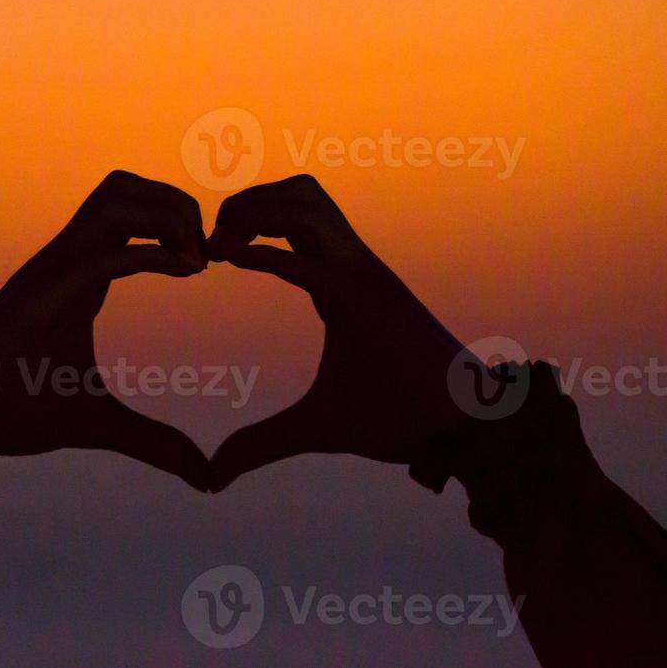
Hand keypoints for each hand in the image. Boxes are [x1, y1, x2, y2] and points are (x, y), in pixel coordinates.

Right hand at [0, 170, 212, 490]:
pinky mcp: (44, 291)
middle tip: (206, 254)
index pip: (130, 209)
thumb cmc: (14, 412)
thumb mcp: (101, 425)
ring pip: (115, 197)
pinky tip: (187, 272)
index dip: (177, 219)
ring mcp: (53, 269)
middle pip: (123, 185)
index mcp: (80, 273)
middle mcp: (66, 259)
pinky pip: (107, 252)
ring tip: (195, 260)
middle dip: (177, 204)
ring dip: (167, 215)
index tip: (207, 264)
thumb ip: (154, 443)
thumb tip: (204, 479)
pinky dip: (154, 252)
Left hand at [205, 175, 481, 491]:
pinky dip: (268, 253)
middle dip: (245, 201)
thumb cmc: (400, 421)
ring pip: (305, 204)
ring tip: (220, 249)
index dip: (244, 220)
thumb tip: (213, 475)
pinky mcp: (369, 301)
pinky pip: (311, 261)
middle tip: (209, 244)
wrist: (462, 434)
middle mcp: (352, 266)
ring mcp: (363, 277)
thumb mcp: (313, 430)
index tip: (204, 255)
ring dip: (254, 213)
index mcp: (339, 279)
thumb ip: (261, 444)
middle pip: (297, 192)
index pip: (290, 216)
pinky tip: (231, 259)